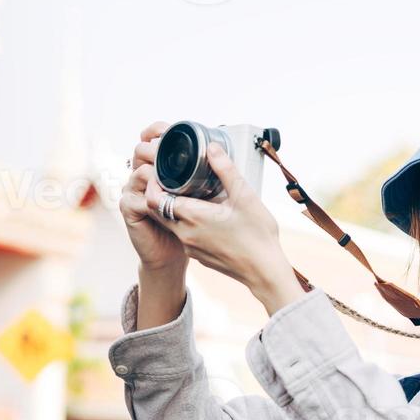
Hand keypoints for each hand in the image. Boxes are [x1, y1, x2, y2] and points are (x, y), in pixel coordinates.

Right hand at [120, 121, 188, 274]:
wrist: (172, 252)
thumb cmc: (187, 221)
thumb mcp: (197, 192)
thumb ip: (202, 171)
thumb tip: (218, 150)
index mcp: (156, 166)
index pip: (150, 138)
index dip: (157, 130)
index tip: (170, 128)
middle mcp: (141, 175)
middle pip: (141, 150)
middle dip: (157, 147)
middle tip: (174, 150)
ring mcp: (132, 191)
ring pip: (140, 171)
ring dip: (157, 170)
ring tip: (174, 172)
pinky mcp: (129, 208)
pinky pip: (137, 196)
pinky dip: (152, 194)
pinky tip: (166, 195)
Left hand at [145, 143, 305, 314]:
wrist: (265, 272)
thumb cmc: (258, 235)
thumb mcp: (245, 196)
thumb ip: (225, 170)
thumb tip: (211, 147)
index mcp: (193, 216)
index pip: (155, 198)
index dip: (153, 183)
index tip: (162, 171)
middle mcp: (185, 233)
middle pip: (157, 211)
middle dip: (160, 194)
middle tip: (172, 178)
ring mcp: (190, 247)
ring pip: (169, 223)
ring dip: (172, 209)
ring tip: (188, 193)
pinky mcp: (198, 256)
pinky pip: (182, 235)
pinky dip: (185, 223)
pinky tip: (203, 215)